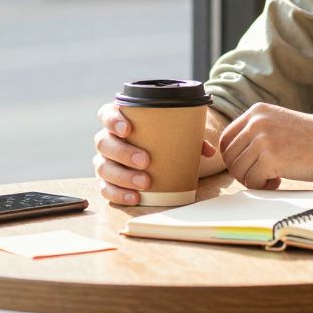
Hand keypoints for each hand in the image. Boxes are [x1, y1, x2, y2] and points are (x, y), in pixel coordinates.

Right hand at [93, 102, 217, 205]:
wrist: (159, 154)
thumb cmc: (163, 138)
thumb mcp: (176, 132)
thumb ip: (192, 137)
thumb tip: (209, 150)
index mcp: (120, 120)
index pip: (106, 114)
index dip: (113, 121)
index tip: (128, 129)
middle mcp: (107, 139)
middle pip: (104, 143)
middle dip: (123, 152)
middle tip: (146, 161)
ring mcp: (104, 160)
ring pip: (103, 167)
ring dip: (123, 176)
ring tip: (145, 183)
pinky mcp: (107, 181)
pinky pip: (105, 188)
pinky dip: (119, 194)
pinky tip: (134, 197)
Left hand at [218, 103, 312, 188]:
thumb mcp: (280, 124)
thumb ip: (258, 132)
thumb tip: (236, 155)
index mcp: (258, 111)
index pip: (226, 138)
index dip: (234, 157)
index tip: (248, 166)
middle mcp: (257, 122)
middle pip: (229, 156)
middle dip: (243, 171)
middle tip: (262, 175)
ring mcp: (263, 139)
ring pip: (237, 171)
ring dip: (253, 180)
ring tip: (272, 178)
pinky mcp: (271, 159)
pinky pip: (252, 181)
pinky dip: (263, 187)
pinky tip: (279, 181)